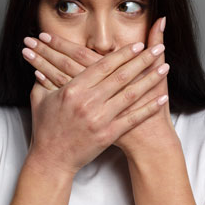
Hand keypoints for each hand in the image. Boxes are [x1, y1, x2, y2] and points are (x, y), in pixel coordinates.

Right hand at [22, 16, 177, 160]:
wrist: (51, 159)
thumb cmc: (45, 128)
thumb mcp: (39, 98)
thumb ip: (44, 77)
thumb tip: (45, 59)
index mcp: (72, 90)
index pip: (103, 66)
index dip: (122, 54)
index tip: (137, 44)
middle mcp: (88, 102)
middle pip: (121, 76)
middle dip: (142, 60)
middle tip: (157, 49)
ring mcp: (99, 119)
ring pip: (130, 94)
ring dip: (150, 80)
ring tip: (164, 67)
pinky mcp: (108, 135)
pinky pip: (133, 119)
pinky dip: (148, 108)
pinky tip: (162, 98)